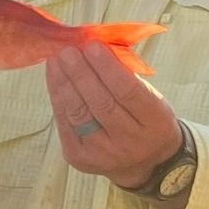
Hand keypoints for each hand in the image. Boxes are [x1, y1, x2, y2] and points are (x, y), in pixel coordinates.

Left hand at [46, 45, 183, 189]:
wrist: (144, 163)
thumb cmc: (146, 120)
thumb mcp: (152, 100)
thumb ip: (128, 78)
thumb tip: (95, 48)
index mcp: (154, 122)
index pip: (128, 91)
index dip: (108, 68)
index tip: (92, 45)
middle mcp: (129, 141)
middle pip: (101, 103)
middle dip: (81, 74)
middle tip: (68, 50)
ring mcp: (102, 153)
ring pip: (79, 114)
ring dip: (64, 84)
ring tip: (56, 60)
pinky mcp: (79, 158)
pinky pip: (65, 124)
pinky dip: (57, 98)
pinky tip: (54, 78)